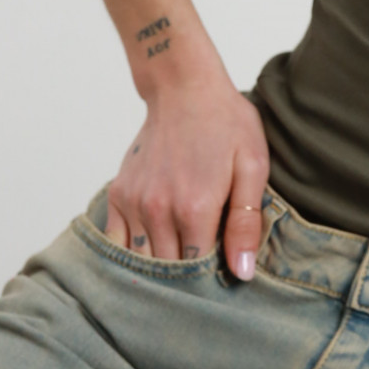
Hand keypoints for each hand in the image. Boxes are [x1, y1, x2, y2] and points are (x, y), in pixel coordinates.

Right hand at [105, 73, 269, 277]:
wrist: (184, 88)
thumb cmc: (226, 125)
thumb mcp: (252, 168)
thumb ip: (245, 224)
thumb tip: (243, 272)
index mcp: (195, 207)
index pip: (198, 270)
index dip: (211, 280)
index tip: (223, 277)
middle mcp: (157, 209)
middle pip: (167, 270)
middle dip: (185, 280)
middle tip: (203, 277)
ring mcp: (134, 202)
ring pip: (140, 260)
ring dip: (158, 268)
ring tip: (180, 260)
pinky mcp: (119, 194)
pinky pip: (116, 240)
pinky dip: (132, 252)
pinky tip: (154, 246)